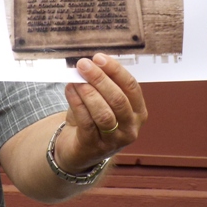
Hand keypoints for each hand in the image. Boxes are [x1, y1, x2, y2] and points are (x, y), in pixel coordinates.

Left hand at [55, 53, 147, 173]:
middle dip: (99, 79)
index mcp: (137, 111)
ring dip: (88, 92)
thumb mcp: (101, 100)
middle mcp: (130, 127)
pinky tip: (70, 90)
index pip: (131, 86)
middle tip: (83, 65)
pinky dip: (77, 103)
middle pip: (118, 99)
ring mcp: (114, 140)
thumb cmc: (92, 119)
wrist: (78, 149)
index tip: (99, 57)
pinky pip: (86, 122)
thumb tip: (88, 63)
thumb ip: (99, 84)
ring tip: (75, 79)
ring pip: (103, 113)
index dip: (115, 70)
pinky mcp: (94, 147)